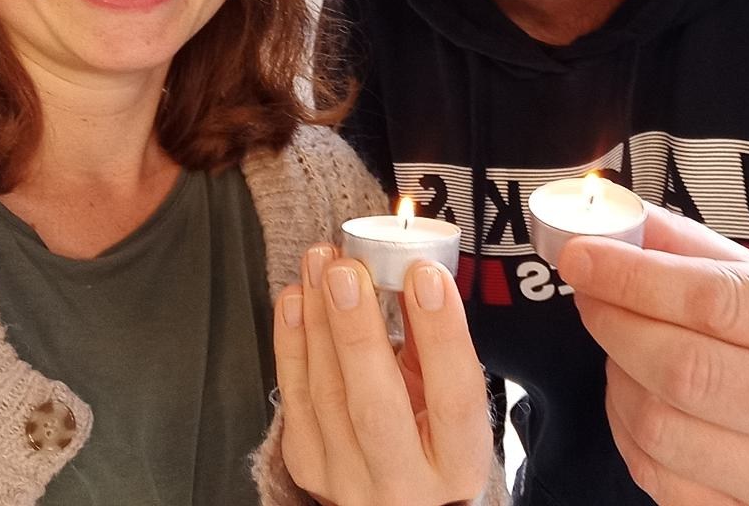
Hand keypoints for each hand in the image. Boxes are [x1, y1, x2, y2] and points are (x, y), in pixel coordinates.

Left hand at [273, 245, 492, 505]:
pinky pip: (294, 401)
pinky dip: (291, 344)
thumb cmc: (432, 439)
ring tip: (319, 266)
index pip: (454, 398)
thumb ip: (435, 345)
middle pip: (375, 407)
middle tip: (347, 271)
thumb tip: (411, 271)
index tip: (425, 275)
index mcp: (457, 462)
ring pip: (326, 397)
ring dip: (317, 321)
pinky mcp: (309, 469)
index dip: (441, 333)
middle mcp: (404, 482)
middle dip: (357, 330)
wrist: (397, 500)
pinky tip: (295, 301)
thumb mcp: (450, 401)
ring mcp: (349, 481)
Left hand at [557, 206, 748, 505]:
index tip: (583, 254)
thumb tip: (616, 221)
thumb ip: (697, 249)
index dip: (635, 277)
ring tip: (622, 343)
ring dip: (616, 375)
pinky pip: (657, 477)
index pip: (718, 301)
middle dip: (615, 322)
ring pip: (660, 429)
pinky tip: (636, 394)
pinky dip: (626, 428)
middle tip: (590, 292)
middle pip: (684, 370)